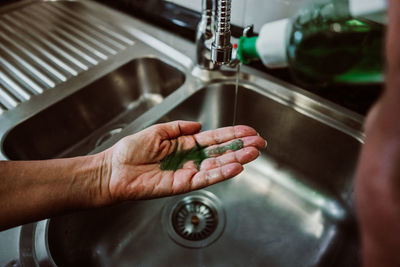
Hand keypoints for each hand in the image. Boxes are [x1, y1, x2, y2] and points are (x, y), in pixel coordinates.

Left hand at [100, 121, 265, 202]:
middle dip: (241, 147)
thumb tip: (198, 125)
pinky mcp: (183, 185)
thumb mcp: (158, 131)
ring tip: (254, 152)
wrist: (114, 170)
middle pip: (221, 152)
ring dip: (237, 159)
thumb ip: (179, 127)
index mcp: (184, 144)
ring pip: (218, 165)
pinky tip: (236, 167)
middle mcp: (190, 159)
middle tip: (259, 143)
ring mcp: (188, 172)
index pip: (214, 138)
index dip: (232, 134)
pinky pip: (206, 178)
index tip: (248, 131)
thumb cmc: (130, 151)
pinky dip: (221, 173)